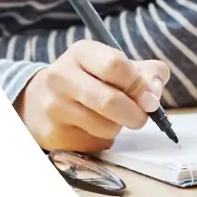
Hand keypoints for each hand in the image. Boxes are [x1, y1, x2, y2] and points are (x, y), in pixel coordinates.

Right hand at [16, 41, 169, 152]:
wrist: (42, 99)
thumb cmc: (93, 79)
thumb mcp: (119, 64)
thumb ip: (148, 73)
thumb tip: (154, 95)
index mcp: (82, 52)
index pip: (115, 65)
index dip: (138, 85)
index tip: (150, 99)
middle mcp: (61, 76)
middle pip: (109, 100)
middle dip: (134, 113)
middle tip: (141, 118)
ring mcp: (53, 106)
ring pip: (103, 126)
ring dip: (118, 127)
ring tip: (112, 119)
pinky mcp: (51, 134)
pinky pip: (91, 143)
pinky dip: (103, 140)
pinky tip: (94, 129)